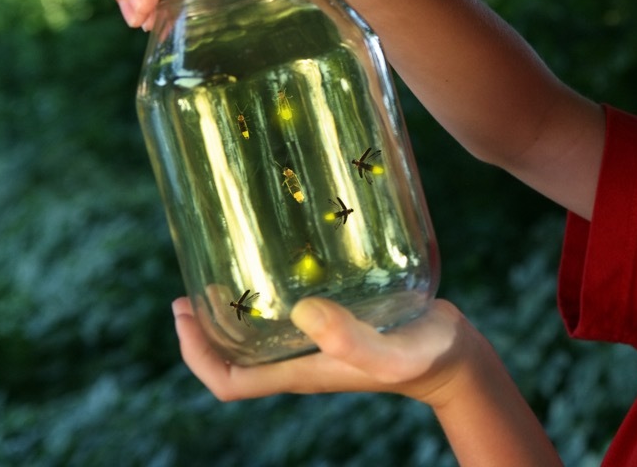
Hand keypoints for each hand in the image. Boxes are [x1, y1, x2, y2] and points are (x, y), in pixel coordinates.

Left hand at [172, 295, 473, 406]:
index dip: (195, 354)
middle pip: (234, 354)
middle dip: (205, 326)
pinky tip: (287, 255)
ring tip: (228, 265)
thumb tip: (300, 310)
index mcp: (300, 371)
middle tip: (193, 282)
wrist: (454, 354)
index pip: (228, 380)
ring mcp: (319, 340)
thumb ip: (348, 338)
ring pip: (260, 332)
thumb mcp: (387, 353)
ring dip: (237, 307)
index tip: (182, 314)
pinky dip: (277, 290)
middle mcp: (301, 357)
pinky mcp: (339, 319)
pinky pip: (292, 311)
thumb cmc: (421, 358)